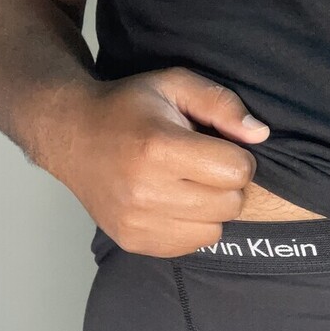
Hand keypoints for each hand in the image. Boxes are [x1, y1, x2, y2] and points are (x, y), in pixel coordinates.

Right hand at [52, 68, 270, 257]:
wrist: (70, 134)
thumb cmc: (128, 107)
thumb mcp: (175, 85)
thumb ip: (221, 104)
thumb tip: (259, 135)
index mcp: (158, 148)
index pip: (236, 171)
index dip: (236, 156)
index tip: (215, 146)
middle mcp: (145, 190)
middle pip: (231, 204)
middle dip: (225, 184)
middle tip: (201, 165)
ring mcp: (137, 222)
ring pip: (215, 230)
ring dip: (211, 208)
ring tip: (186, 183)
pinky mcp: (134, 241)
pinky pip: (192, 245)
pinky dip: (192, 226)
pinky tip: (172, 201)